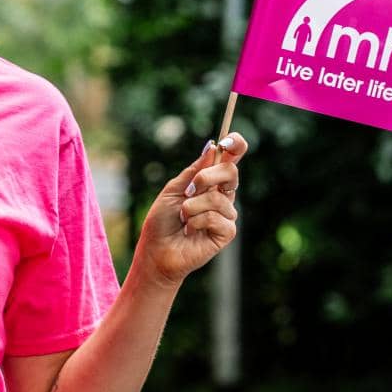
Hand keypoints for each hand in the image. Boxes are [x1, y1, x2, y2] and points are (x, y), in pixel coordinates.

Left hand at [136, 132, 248, 287]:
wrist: (156, 251)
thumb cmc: (162, 221)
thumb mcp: (174, 190)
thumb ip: (194, 171)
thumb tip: (212, 146)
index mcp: (211, 183)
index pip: (231, 160)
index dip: (235, 146)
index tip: (227, 141)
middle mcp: (222, 196)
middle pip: (231, 172)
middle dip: (207, 177)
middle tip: (189, 190)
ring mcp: (227, 215)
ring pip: (217, 198)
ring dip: (191, 207)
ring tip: (183, 219)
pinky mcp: (227, 233)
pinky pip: (216, 217)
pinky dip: (196, 222)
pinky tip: (190, 232)